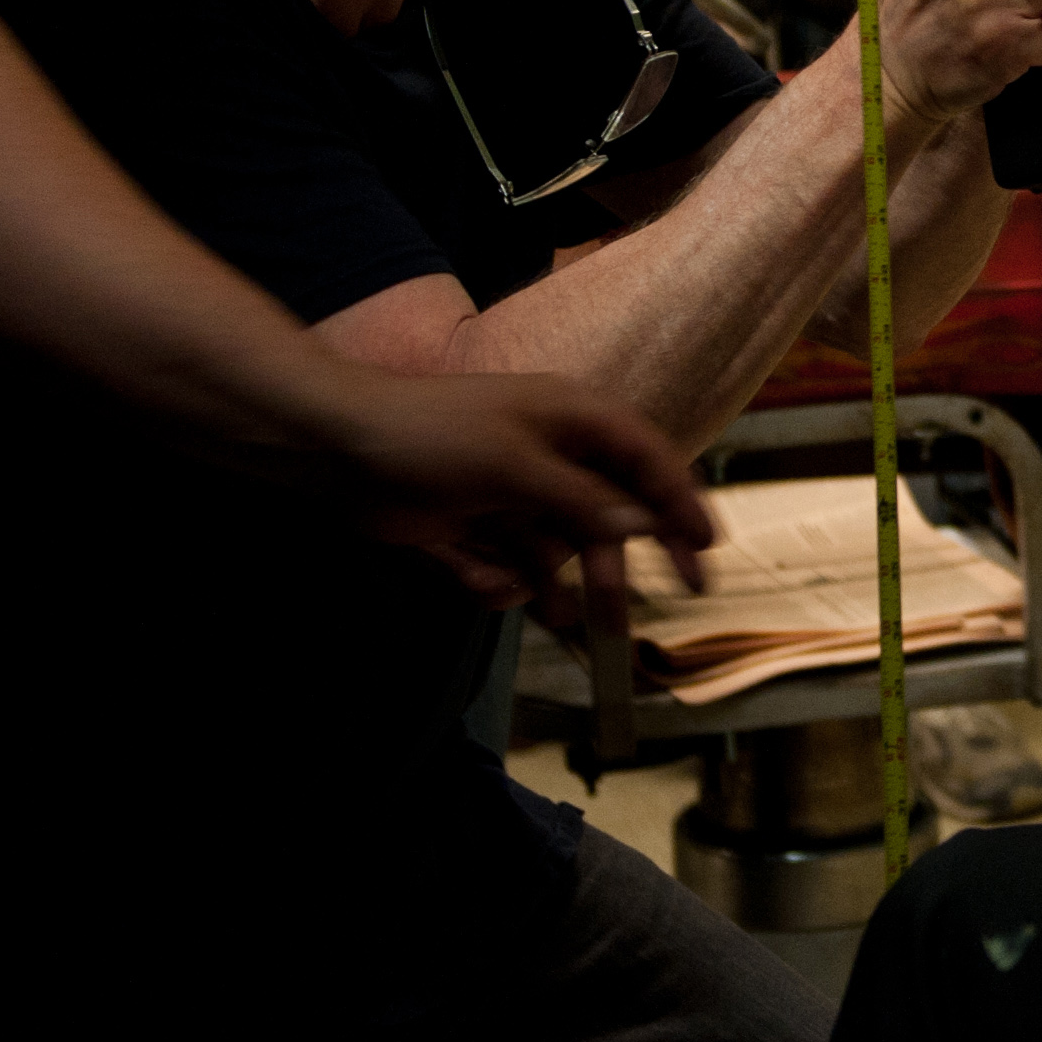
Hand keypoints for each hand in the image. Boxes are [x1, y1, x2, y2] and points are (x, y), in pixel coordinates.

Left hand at [309, 361, 712, 612]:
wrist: (336, 446)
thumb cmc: (433, 436)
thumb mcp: (517, 466)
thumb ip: (583, 500)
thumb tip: (641, 525)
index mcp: (572, 420)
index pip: (647, 459)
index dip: (680, 503)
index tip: (705, 551)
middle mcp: (550, 454)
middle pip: (605, 517)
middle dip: (611, 568)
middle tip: (626, 621)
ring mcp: (510, 491)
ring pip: (555, 549)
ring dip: (554, 584)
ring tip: (561, 621)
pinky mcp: (472, 524)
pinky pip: (505, 563)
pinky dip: (496, 579)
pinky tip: (478, 578)